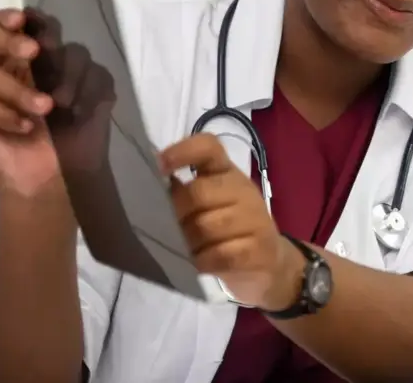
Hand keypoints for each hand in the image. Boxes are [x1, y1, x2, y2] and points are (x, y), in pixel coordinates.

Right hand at [0, 8, 117, 199]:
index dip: (17, 18)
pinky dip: (5, 115)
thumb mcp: (96, 95)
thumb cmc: (77, 133)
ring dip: (20, 90)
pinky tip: (26, 128)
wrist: (63, 178)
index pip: (15, 27)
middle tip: (34, 51)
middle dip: (10, 39)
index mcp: (29, 59)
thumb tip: (65, 51)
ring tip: (47, 108)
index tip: (28, 19)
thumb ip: (87, 69)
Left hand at [160, 134, 302, 309]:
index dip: (182, 151)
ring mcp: (255, 219)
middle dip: (176, 214)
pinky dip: (203, 261)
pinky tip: (196, 265)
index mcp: (226, 172)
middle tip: (164, 229)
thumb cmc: (227, 231)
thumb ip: (182, 194)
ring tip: (181, 251)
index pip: (208, 147)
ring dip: (188, 243)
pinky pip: (221, 254)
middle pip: (200, 192)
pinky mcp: (260, 249)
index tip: (158, 166)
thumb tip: (142, 189)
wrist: (270, 264)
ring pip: (208, 227)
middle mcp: (243, 189)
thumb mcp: (208, 206)